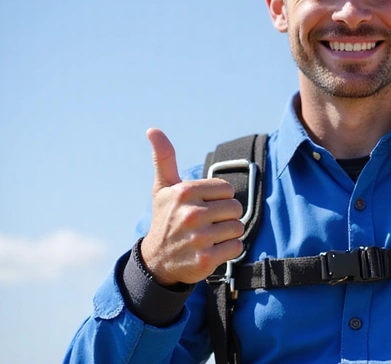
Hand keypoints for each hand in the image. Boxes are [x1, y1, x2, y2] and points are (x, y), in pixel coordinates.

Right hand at [140, 129, 243, 285]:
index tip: (203, 206)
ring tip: (209, 237)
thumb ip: (164, 158)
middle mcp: (191, 214)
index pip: (227, 190)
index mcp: (184, 192)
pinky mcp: (206, 259)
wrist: (157, 261)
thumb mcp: (163, 188)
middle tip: (207, 224)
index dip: (219, 199)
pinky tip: (212, 250)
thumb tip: (153, 129)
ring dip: (228, 234)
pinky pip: (237, 247)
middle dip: (226, 217)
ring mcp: (199, 238)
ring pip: (238, 228)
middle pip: (236, 208)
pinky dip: (229, 250)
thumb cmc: (165, 218)